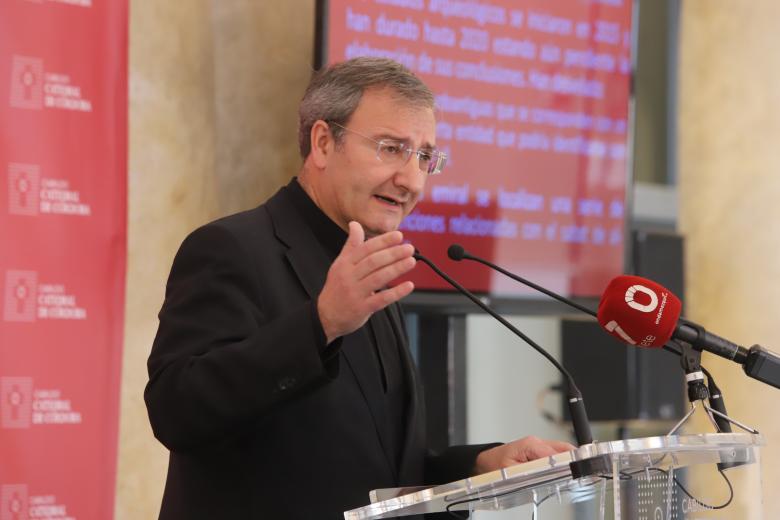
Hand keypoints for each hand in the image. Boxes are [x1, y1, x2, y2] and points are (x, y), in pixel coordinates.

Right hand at [318, 221, 415, 343]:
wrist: (326, 316)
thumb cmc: (337, 288)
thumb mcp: (340, 264)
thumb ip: (351, 245)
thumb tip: (355, 224)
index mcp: (345, 264)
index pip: (366, 248)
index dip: (383, 241)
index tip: (399, 235)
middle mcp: (349, 277)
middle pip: (374, 262)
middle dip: (393, 253)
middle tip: (410, 248)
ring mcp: (355, 293)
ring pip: (379, 278)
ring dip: (397, 268)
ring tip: (411, 261)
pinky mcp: (362, 308)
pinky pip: (382, 299)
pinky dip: (396, 292)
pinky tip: (409, 285)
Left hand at [474, 436, 574, 473]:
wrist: (488, 460)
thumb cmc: (495, 465)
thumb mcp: (511, 471)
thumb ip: (530, 471)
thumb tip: (548, 471)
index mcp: (530, 445)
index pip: (555, 453)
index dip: (567, 463)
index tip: (575, 472)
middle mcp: (537, 442)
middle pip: (563, 449)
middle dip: (573, 460)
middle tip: (581, 474)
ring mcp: (539, 444)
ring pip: (562, 450)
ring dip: (568, 461)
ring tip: (575, 474)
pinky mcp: (539, 449)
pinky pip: (556, 453)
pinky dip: (562, 461)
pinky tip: (565, 472)